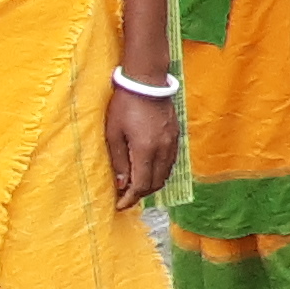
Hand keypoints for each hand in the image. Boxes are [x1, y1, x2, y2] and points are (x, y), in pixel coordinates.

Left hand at [104, 86, 177, 209]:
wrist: (147, 82)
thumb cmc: (125, 106)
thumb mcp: (113, 134)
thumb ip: (118, 161)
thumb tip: (122, 184)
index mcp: (145, 150)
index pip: (141, 185)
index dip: (130, 199)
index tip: (120, 206)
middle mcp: (163, 150)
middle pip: (155, 183)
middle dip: (140, 194)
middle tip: (125, 197)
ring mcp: (172, 143)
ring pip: (165, 174)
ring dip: (151, 184)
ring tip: (136, 184)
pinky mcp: (176, 136)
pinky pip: (170, 162)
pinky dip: (159, 171)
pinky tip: (148, 168)